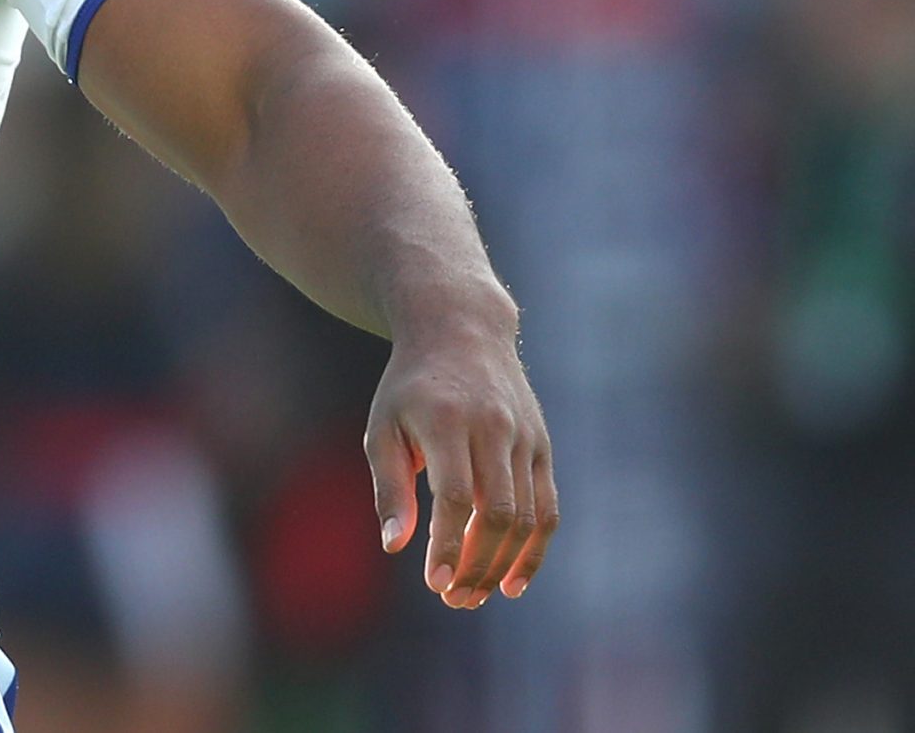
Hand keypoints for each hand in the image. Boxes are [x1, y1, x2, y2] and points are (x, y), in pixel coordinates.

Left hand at [365, 316, 556, 608]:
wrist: (460, 329)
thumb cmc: (410, 386)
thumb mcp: (383, 427)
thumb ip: (390, 487)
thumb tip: (395, 546)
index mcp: (448, 420)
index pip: (456, 497)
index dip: (449, 546)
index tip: (435, 583)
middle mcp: (493, 428)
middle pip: (496, 513)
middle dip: (477, 565)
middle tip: (455, 601)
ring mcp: (525, 437)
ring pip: (526, 516)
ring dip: (504, 565)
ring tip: (475, 596)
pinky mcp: (543, 446)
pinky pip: (547, 507)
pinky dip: (534, 548)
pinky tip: (513, 581)